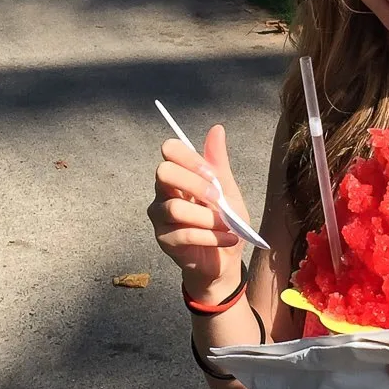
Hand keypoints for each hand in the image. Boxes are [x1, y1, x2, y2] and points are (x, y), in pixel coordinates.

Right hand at [148, 125, 246, 299]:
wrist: (225, 260)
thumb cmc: (225, 221)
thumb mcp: (228, 190)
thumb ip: (218, 162)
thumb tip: (217, 128)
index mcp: (178, 175)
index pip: (170, 150)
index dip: (190, 158)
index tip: (212, 174)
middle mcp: (162, 192)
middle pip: (164, 173)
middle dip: (195, 184)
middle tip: (218, 199)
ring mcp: (160, 217)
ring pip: (176, 208)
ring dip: (208, 217)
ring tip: (227, 225)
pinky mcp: (164, 240)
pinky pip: (185, 234)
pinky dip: (212, 236)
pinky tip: (229, 238)